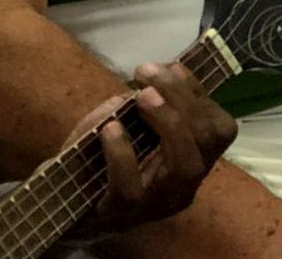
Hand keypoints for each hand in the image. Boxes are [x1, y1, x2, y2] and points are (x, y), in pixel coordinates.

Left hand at [62, 62, 236, 243]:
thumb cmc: (100, 157)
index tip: (171, 67)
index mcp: (191, 161)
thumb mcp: (127, 121)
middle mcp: (183, 186)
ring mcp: (155, 204)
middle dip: (181, 97)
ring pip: (185, 166)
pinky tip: (110, 129)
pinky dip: (122, 153)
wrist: (61, 201)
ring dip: (168, 121)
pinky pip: (130, 187)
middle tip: (147, 72)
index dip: (200, 94)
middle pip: (207, 141)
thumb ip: (144, 101)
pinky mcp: (121, 215)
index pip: (220, 129)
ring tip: (142, 95)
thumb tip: (161, 73)